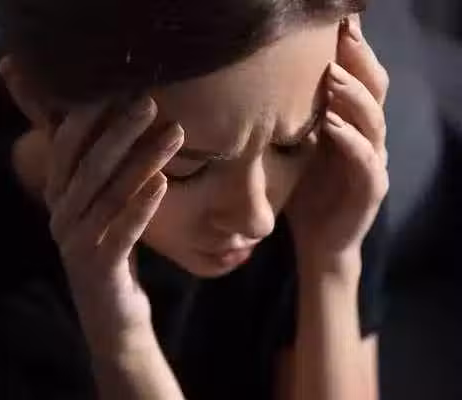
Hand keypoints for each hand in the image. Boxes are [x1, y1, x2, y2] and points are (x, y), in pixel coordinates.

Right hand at [44, 95, 184, 350]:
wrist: (110, 316)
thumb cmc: (110, 250)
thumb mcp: (100, 208)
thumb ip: (100, 172)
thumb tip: (117, 121)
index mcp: (58, 196)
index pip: (65, 147)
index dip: (89, 116)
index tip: (121, 86)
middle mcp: (60, 216)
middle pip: (89, 166)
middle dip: (120, 131)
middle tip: (150, 102)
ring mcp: (76, 243)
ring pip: (110, 195)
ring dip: (143, 161)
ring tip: (174, 134)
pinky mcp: (98, 268)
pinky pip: (123, 232)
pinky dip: (142, 206)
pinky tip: (164, 183)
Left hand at [285, 16, 388, 273]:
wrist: (317, 241)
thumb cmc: (304, 192)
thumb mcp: (294, 149)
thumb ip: (293, 118)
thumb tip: (261, 85)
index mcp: (350, 123)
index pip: (357, 78)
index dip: (350, 50)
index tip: (334, 23)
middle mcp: (367, 136)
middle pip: (373, 89)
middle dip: (358, 60)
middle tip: (341, 33)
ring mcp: (373, 162)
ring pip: (373, 120)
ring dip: (353, 96)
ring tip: (332, 75)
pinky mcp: (372, 189)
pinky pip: (366, 162)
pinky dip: (351, 142)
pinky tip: (331, 126)